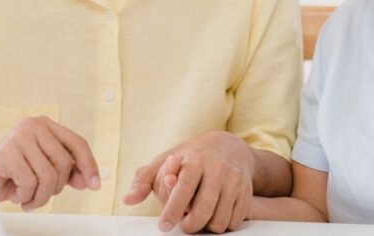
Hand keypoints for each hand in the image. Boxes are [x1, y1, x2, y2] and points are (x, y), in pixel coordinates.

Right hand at [0, 116, 100, 211]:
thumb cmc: (11, 174)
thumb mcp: (43, 171)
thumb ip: (66, 172)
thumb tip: (89, 180)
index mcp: (44, 125)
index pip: (77, 143)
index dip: (89, 165)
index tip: (95, 185)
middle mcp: (33, 125)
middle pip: (64, 162)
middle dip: (55, 187)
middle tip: (40, 194)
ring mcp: (19, 136)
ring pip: (48, 176)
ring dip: (39, 196)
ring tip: (27, 197)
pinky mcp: (7, 151)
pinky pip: (29, 182)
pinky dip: (24, 195)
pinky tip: (14, 193)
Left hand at [123, 131, 253, 233]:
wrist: (231, 146)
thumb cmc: (192, 156)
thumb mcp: (167, 159)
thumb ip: (146, 178)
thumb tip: (127, 200)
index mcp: (194, 160)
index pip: (183, 189)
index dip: (172, 210)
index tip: (163, 226)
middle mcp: (216, 169)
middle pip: (203, 208)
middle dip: (190, 224)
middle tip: (183, 226)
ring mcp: (234, 180)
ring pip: (220, 219)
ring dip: (206, 227)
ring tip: (198, 221)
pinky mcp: (246, 191)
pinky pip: (234, 221)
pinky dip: (222, 225)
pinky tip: (214, 217)